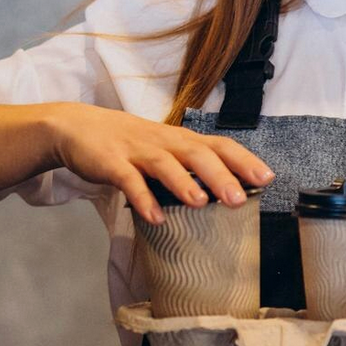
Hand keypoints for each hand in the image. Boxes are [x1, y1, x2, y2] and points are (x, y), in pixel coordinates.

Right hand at [44, 102, 273, 224]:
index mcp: (182, 140)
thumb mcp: (166, 149)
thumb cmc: (132, 144)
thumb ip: (193, 166)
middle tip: (239, 200)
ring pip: (165, 164)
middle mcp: (164, 142)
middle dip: (220, 176)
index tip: (268, 178)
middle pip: (198, 154)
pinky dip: (142, 198)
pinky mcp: (111, 162)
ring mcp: (137, 151)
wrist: (78, 127)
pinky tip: (155, 218)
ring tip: (201, 204)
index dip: (244, 160)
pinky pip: (128, 180)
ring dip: (183, 184)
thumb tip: (230, 190)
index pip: (220, 145)